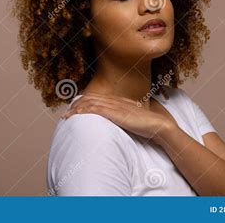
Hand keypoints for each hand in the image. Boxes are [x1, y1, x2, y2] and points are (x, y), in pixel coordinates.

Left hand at [62, 92, 177, 145]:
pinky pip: (94, 109)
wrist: (158, 125)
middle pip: (91, 99)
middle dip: (77, 105)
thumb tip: (121, 122)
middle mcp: (115, 100)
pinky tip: (75, 115)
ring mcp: (114, 105)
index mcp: (120, 101)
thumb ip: (125, 117)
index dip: (85, 103)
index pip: (98, 99)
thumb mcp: (134, 118)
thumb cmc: (148, 125)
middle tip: (66, 113)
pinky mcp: (114, 112)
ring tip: (66, 116)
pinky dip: (83, 111)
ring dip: (76, 109)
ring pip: (90, 103)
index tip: (76, 109)